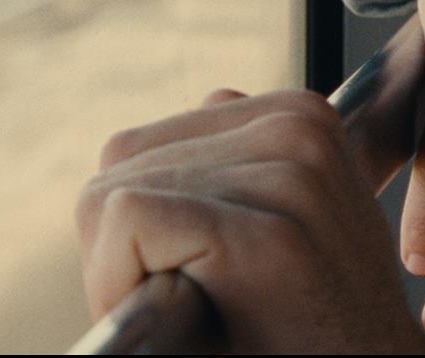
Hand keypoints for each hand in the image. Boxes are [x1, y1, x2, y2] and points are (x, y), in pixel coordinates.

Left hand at [78, 89, 424, 353]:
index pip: (143, 143)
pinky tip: (188, 312)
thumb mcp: (293, 215)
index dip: (143, 224)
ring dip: (125, 273)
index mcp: (299, 113)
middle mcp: (295, 123)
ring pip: (110, 197)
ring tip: (203, 309)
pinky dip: (119, 281)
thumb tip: (210, 100)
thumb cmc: (314, 325)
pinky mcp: (261, 230)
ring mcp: (285, 172)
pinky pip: (124, 219)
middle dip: (128, 247)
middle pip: (120, 164)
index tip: (203, 272)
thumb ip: (248, 158)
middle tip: (199, 301)